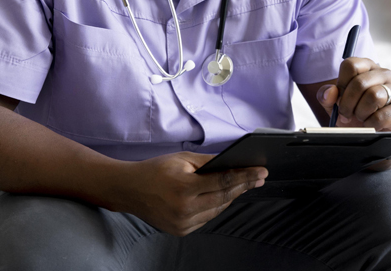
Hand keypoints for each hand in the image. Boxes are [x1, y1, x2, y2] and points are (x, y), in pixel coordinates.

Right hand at [117, 152, 266, 235]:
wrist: (129, 190)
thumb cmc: (155, 170)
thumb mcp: (183, 158)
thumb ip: (209, 162)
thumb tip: (233, 162)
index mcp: (184, 188)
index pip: (223, 182)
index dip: (246, 176)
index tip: (261, 171)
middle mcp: (184, 209)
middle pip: (224, 198)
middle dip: (245, 186)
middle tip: (260, 177)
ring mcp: (182, 223)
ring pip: (217, 210)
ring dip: (232, 197)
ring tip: (245, 184)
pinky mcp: (180, 231)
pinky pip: (206, 218)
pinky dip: (216, 207)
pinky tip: (225, 196)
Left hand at [317, 58, 390, 131]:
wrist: (380, 134)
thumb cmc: (358, 114)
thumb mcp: (339, 104)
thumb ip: (327, 97)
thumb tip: (330, 92)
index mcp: (368, 67)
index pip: (350, 65)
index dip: (341, 84)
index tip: (340, 98)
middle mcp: (384, 73)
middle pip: (360, 83)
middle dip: (348, 103)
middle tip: (346, 114)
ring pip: (373, 96)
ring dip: (360, 113)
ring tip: (361, 118)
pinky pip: (381, 116)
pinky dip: (370, 124)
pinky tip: (371, 125)